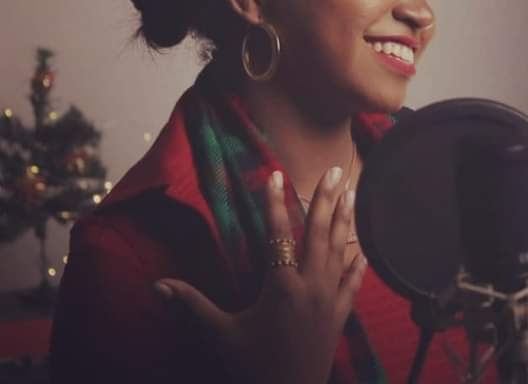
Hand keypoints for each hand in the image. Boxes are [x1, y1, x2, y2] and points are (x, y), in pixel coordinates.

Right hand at [154, 167, 365, 383]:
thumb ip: (192, 305)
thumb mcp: (221, 335)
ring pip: (340, 251)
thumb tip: (157, 285)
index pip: (278, 234)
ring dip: (345, 221)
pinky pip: (353, 284)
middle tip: (335, 170)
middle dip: (326, 199)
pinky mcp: (339, 316)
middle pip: (320, 233)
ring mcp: (329, 300)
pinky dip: (359, 264)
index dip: (274, 203)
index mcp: (282, 287)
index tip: (275, 175)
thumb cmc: (253, 369)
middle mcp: (310, 286)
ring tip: (352, 193)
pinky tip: (364, 249)